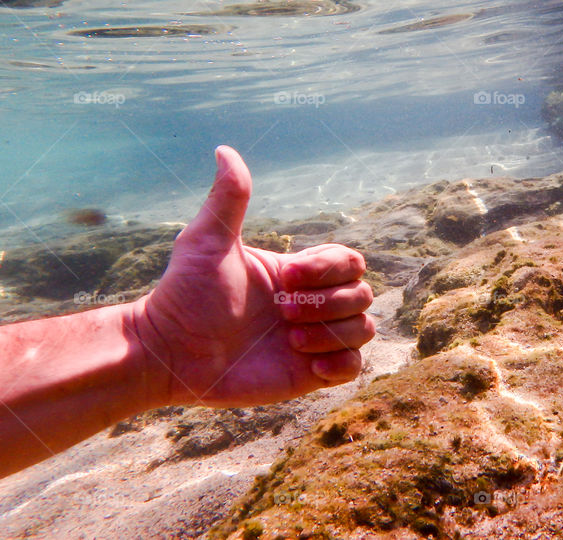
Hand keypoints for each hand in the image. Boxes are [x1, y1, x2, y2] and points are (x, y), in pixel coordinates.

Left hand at [131, 146, 374, 407]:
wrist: (169, 353)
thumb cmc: (184, 296)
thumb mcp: (206, 242)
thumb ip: (228, 199)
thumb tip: (224, 149)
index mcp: (297, 274)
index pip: (350, 261)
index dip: (328, 269)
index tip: (285, 279)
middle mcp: (312, 305)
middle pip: (363, 294)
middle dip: (328, 303)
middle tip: (283, 314)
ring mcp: (314, 341)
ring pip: (364, 329)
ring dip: (332, 333)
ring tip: (289, 341)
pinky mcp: (310, 376)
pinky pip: (355, 367)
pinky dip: (340, 363)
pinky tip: (306, 364)